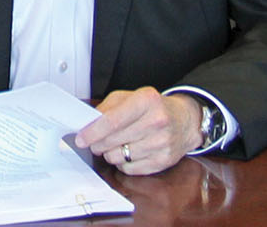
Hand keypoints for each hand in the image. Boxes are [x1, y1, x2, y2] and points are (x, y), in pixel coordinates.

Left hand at [75, 86, 202, 175]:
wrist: (185, 120)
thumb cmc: (153, 107)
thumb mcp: (130, 97)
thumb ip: (108, 108)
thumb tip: (88, 124)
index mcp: (146, 101)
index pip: (113, 121)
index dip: (93, 132)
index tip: (81, 138)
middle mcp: (156, 121)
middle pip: (114, 140)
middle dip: (98, 144)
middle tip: (93, 143)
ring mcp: (162, 143)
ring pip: (121, 156)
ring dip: (110, 154)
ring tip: (112, 146)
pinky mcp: (164, 160)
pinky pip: (131, 168)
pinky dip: (123, 163)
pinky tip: (126, 153)